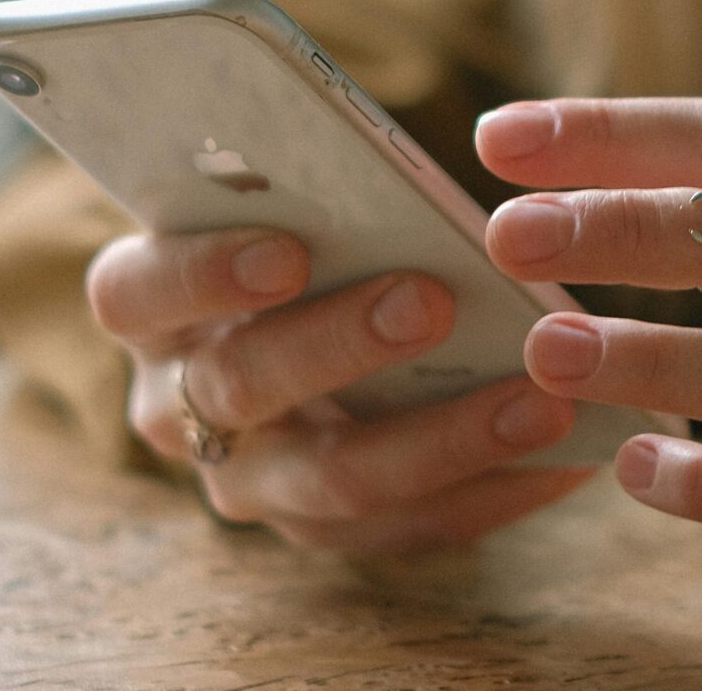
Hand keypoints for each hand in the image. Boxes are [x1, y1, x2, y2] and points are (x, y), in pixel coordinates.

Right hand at [85, 227, 591, 551]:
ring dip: (440, 436)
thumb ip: (310, 191)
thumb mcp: (286, 203)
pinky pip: (407, 528)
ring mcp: (248, 479)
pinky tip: (567, 455)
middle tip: (431, 299)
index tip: (289, 250)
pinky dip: (492, 490)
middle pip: (239, 387)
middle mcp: (175, 405)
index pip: (134, 292)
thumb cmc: (308, 231)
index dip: (201, 274)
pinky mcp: (325, 531)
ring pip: (330, 479)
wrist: (318, 325)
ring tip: (537, 396)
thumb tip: (384, 170)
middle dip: (339, 344)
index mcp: (146, 306)